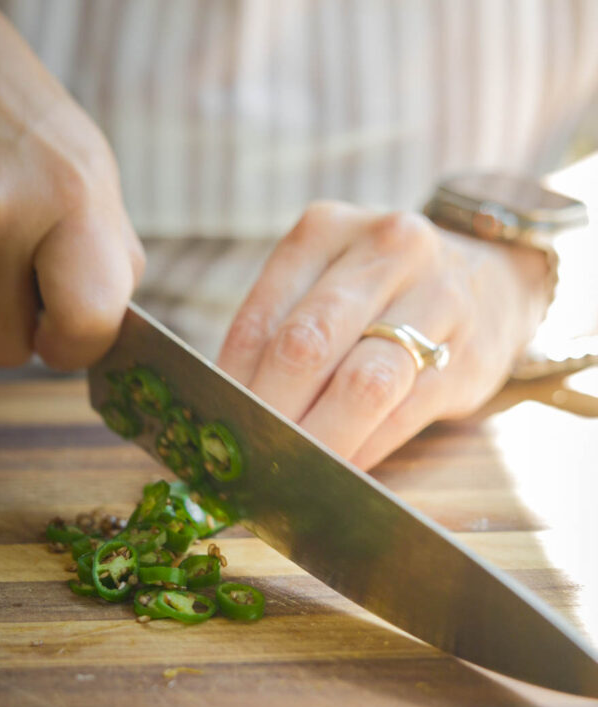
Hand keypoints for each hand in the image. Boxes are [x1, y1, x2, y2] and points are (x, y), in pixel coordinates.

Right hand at [0, 0, 142, 369]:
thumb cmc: (14, 113)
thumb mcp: (89, 167)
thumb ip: (108, 253)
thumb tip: (112, 328)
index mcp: (67, 196)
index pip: (84, 323)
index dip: (77, 346)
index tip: (67, 334)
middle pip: (4, 349)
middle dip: (14, 326)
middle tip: (18, 278)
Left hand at [218, 203, 549, 468]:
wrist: (495, 276)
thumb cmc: (384, 293)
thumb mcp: (329, 282)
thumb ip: (282, 333)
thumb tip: (227, 416)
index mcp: (327, 230)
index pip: (263, 319)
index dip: (232, 385)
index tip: (216, 428)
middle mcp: (385, 250)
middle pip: (307, 346)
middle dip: (271, 414)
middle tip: (249, 458)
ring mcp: (437, 296)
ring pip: (362, 383)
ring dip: (318, 440)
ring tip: (290, 471)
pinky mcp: (471, 354)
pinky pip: (403, 413)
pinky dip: (364, 448)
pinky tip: (340, 468)